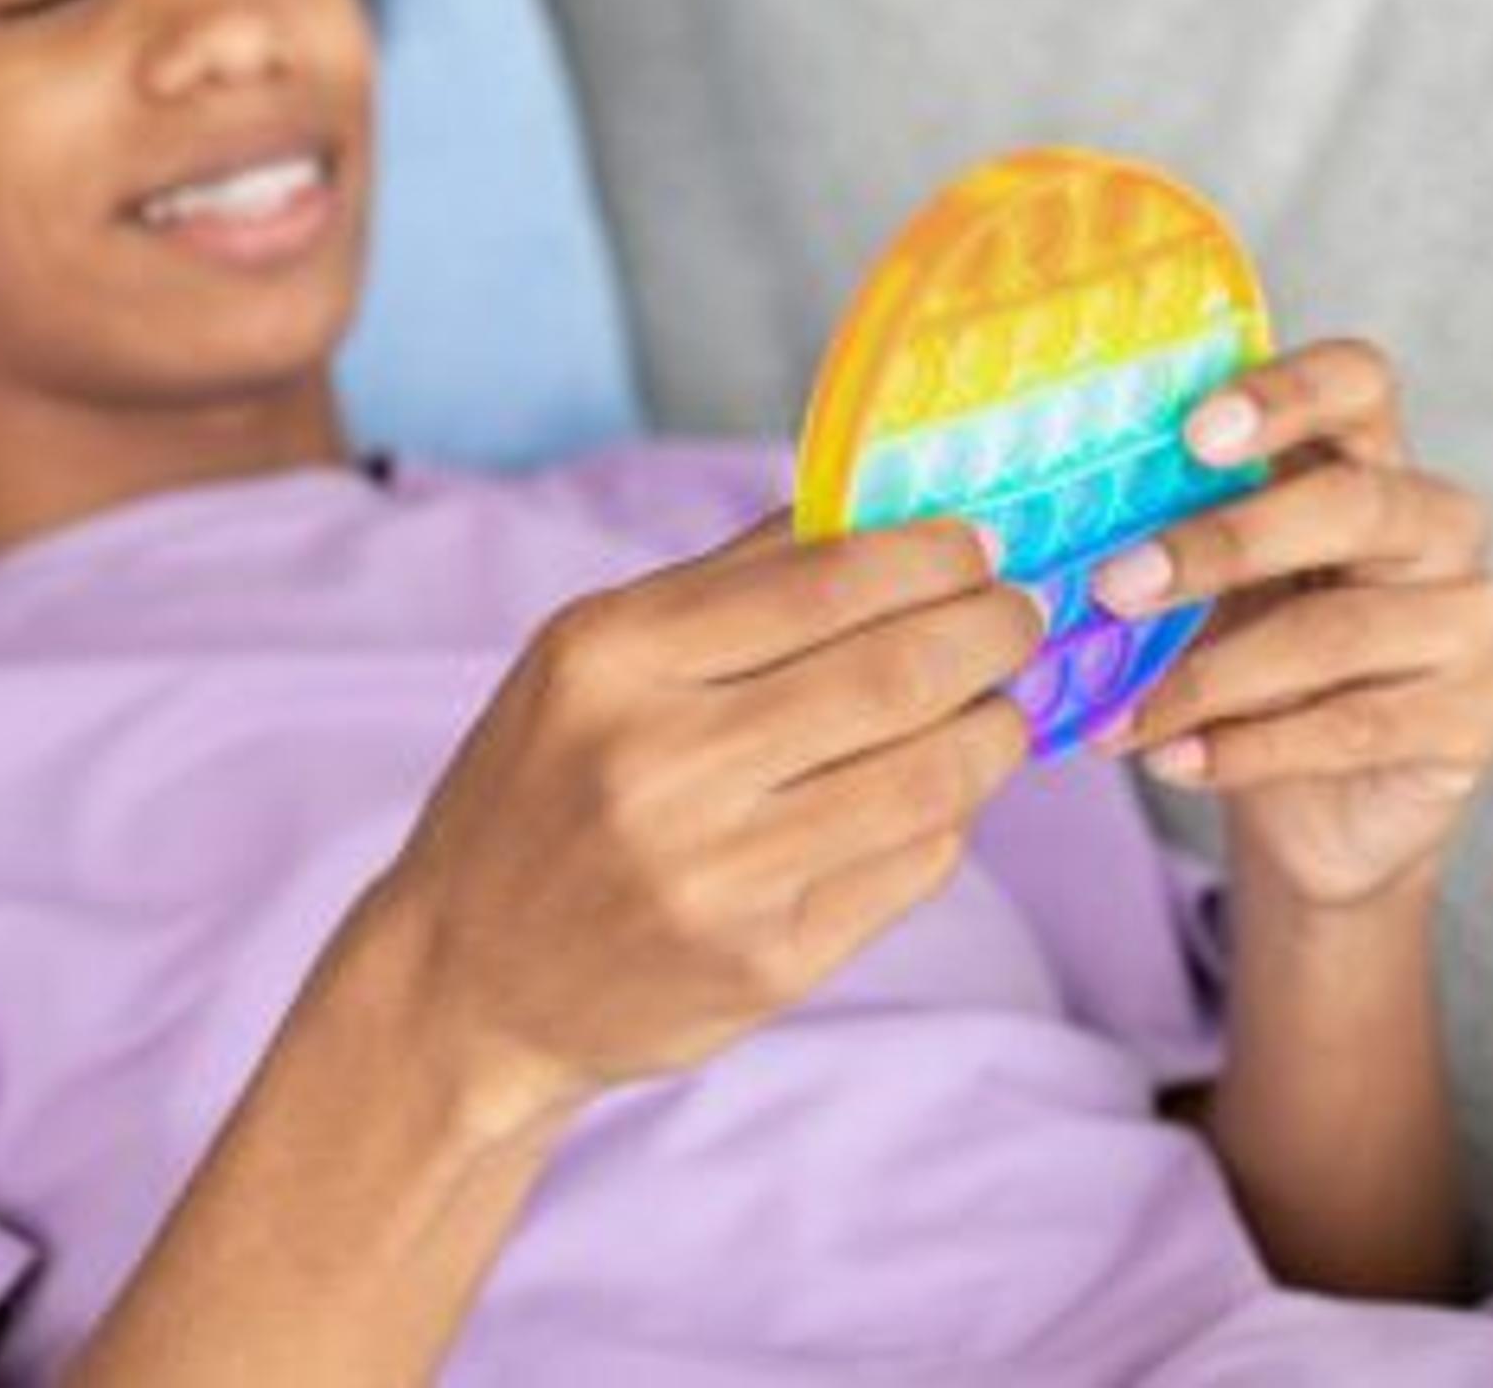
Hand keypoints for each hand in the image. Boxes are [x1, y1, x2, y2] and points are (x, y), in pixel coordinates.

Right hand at [377, 510, 1048, 1123]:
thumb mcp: (587, 662)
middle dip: (992, 631)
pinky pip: (910, 867)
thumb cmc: (541, 793)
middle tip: (1024, 614)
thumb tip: (880, 508)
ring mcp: (716, 876)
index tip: (982, 547)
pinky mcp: (767, 964)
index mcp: (612, 659)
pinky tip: (942, 792)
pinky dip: (948, 816)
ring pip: (927, 777)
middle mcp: (659, 764)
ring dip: (996, 728)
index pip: (825, 580)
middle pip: (896, 673)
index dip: (933, 556)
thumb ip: (728, 583)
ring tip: (1003, 703)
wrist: (468, 984)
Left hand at [1089, 338, 1492, 913]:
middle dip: (1222, 544)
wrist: (1322, 814)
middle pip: (1350, 505)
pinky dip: (1246, 748)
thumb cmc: (1253, 666)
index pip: (1359, 383)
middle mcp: (1441, 523)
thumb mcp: (1209, 591)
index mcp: (1372, 459)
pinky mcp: (1476, 715)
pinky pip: (1353, 727)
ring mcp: (1472, 620)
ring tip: (1120, 708)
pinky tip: (1172, 757)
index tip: (1193, 431)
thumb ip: (1165, 541)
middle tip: (1114, 585)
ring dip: (1210, 675)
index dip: (1286, 395)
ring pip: (1338, 633)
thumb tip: (1045, 542)